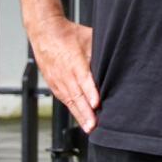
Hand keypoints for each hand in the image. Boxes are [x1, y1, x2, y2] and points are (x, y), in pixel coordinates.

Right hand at [29, 17, 98, 132]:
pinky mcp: (53, 84)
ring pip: (70, 100)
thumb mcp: (89, 39)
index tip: (96, 104)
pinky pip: (63, 99)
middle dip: (85, 112)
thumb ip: (101, 52)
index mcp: (75, 61)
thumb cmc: (69, 35)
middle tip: (94, 125)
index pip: (84, 79)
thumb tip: (116, 61)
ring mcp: (58, 80)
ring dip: (79, 115)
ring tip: (89, 127)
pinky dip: (72, 109)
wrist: (45, 33)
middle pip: (76, 95)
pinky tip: (80, 118)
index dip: (90, 92)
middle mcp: (65, 74)